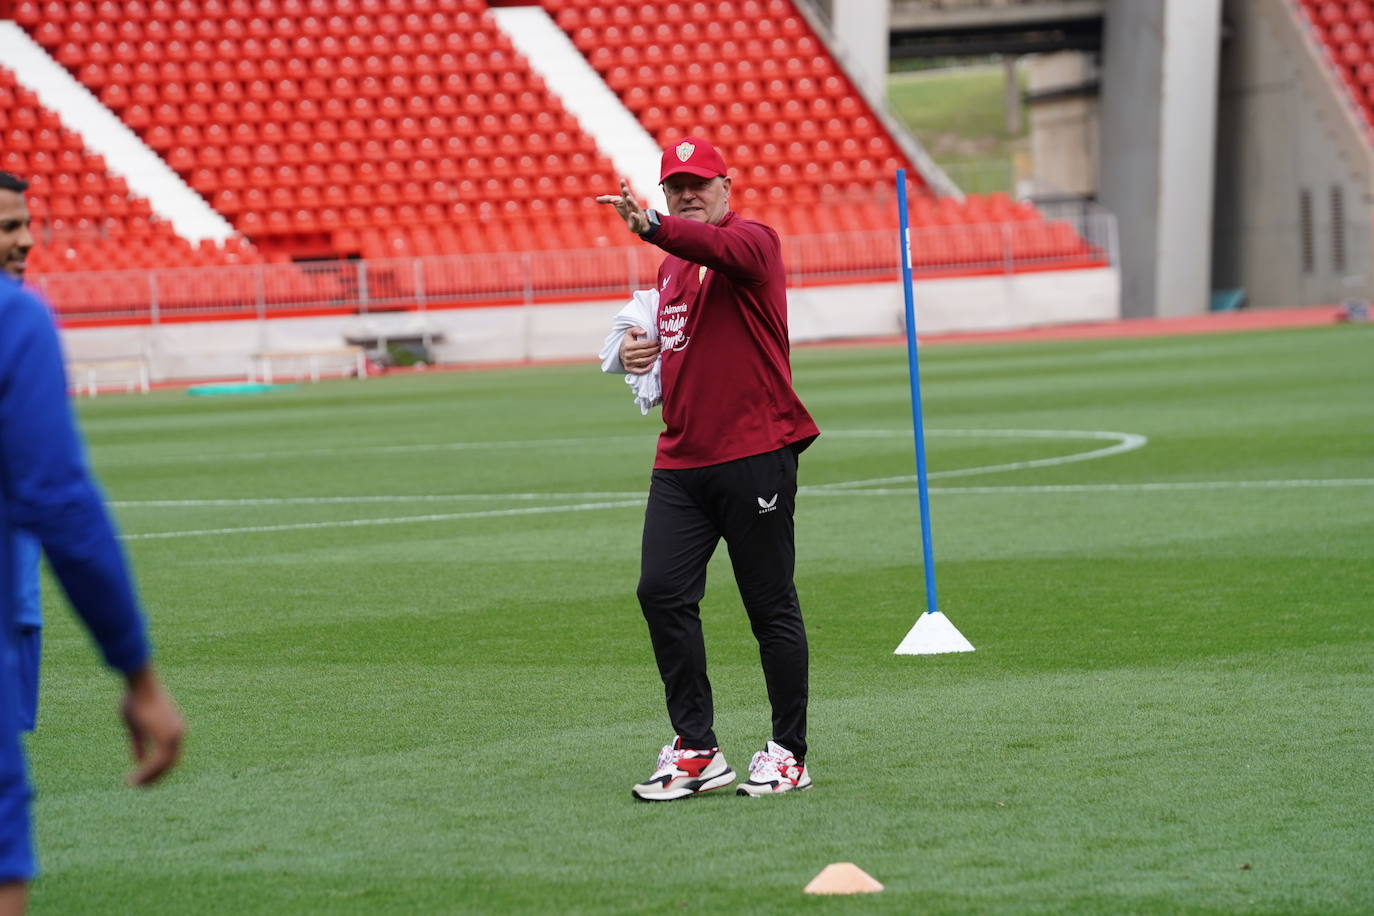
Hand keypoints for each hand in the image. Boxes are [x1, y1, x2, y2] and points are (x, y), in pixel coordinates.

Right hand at [121, 664, 184, 786]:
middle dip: (155, 777)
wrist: (141, 685)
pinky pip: (157, 763)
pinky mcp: (165, 737)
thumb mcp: (136, 726)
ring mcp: (173, 735)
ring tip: (134, 785)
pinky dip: (145, 773)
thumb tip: (139, 762)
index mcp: (174, 729)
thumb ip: (139, 744)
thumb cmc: (136, 700)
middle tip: (139, 787)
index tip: (143, 778)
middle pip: (170, 764)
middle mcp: (178, 733)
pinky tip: (132, 780)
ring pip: (164, 766)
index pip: (170, 756)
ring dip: (149, 778)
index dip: (158, 769)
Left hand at [595, 179, 650, 234]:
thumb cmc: (626, 210)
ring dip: (631, 202)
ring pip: (633, 206)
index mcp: (625, 200)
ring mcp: (634, 211)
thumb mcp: (617, 204)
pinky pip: (636, 218)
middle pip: (628, 197)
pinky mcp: (636, 220)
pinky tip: (632, 214)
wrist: (639, 222)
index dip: (622, 187)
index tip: (622, 181)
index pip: (622, 193)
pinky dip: (634, 216)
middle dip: (626, 193)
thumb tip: (596, 199)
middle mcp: (630, 204)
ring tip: (628, 198)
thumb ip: (607, 200)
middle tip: (624, 188)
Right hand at [620, 326, 659, 374]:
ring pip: (644, 361)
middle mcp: (628, 355)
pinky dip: (647, 369)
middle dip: (655, 350)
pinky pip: (640, 371)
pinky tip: (653, 364)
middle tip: (660, 348)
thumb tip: (644, 332)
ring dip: (653, 358)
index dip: (653, 343)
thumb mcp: (629, 332)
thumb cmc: (628, 342)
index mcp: (628, 346)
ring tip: (658, 354)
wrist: (620, 352)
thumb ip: (636, 329)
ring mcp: (629, 363)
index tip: (658, 342)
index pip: (644, 345)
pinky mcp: (630, 369)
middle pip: (645, 353)